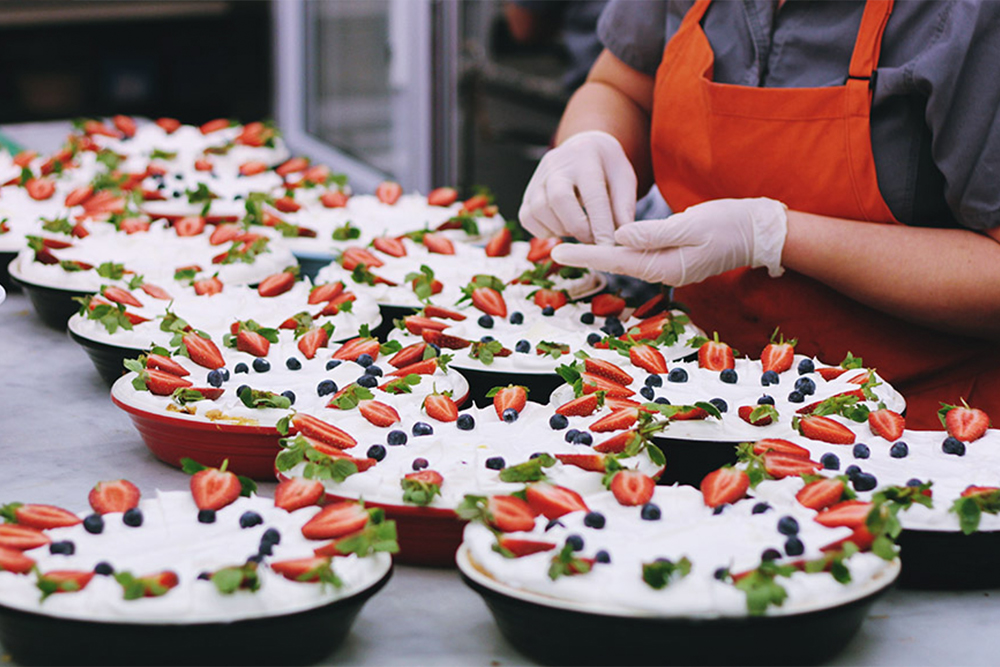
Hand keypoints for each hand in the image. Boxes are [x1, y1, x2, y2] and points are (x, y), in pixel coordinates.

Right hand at [518, 130, 636, 244]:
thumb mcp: (624, 179)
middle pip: (559, 199)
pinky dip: (544, 231)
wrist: (583, 150)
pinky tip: (562, 228)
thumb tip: (621, 236)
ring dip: (561, 229)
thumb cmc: (606, 168)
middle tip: (593, 240)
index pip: (592, 195)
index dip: (600, 224)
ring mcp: (538, 178)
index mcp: (586, 157)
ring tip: (579, 230)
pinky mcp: (527, 193)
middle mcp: (557, 164)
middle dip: (577, 227)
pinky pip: (527, 218)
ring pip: (539, 210)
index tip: (608, 246)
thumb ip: (624, 206)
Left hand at [549, 198, 787, 285]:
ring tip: (571, 246)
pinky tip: (607, 243)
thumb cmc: (731, 224)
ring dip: (600, 255)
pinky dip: (621, 250)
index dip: (585, 254)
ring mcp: (669, 268)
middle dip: (586, 257)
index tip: (557, 251)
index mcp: (666, 265)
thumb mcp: (693, 224)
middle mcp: (664, 272)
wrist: (761, 232)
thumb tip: (620, 237)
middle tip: (552, 249)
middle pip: (617, 264)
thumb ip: (654, 233)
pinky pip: (641, 256)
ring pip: (628, 261)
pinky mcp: (674, 260)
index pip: (616, 260)